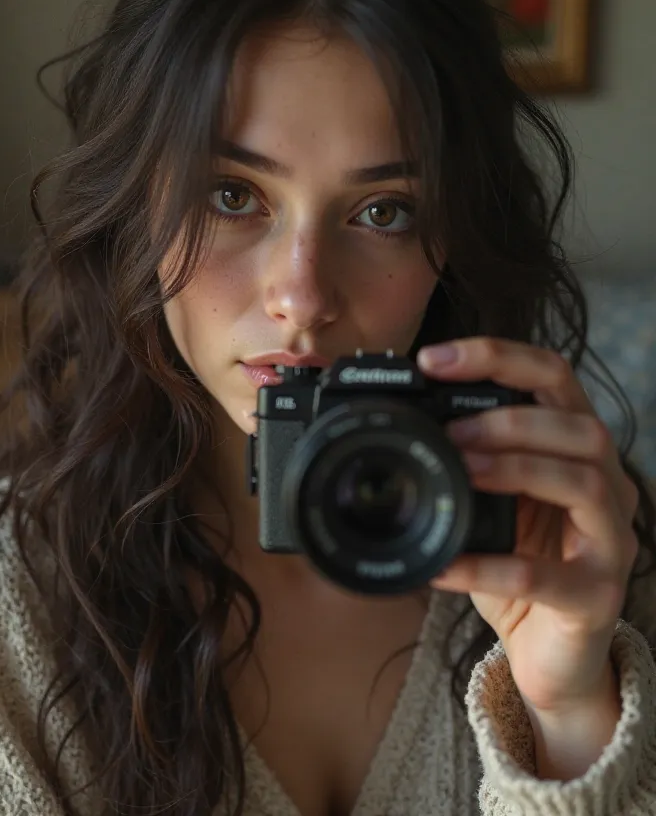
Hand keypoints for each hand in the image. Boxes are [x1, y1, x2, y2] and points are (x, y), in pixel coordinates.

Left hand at [417, 336, 639, 718]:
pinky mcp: (596, 599)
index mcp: (576, 448)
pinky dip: (491, 566)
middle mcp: (608, 486)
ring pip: (585, 483)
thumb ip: (467, 456)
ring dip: (516, 469)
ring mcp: (611, 542)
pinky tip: (445, 563)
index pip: (553, 377)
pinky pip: (546, 578)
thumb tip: (398, 417)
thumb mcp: (492, 499)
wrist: (550, 651)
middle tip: (449, 431)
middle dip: (510, 419)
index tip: (431, 359)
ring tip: (460, 472)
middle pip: (582, 425)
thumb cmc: (520, 562)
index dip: (497, 357)